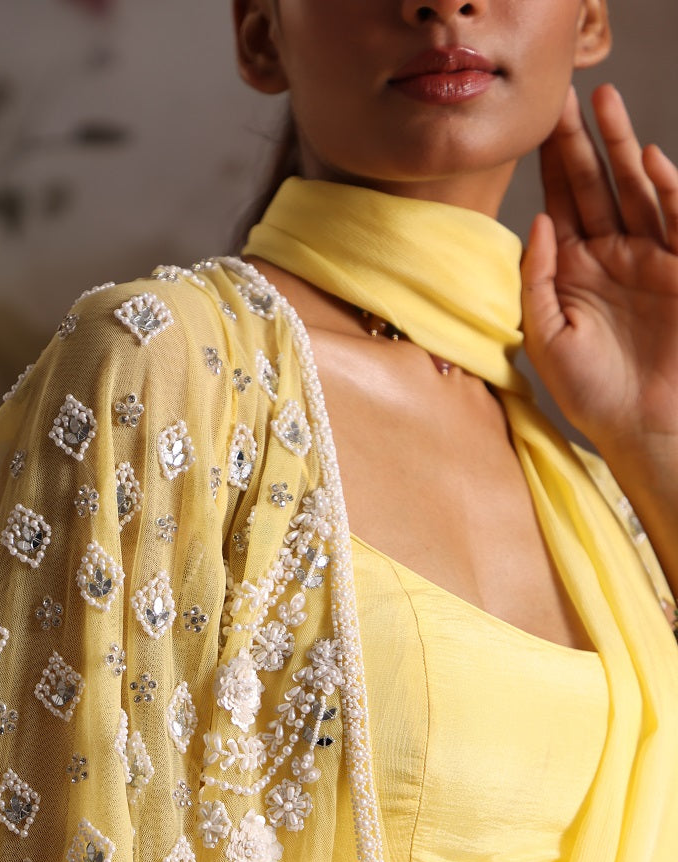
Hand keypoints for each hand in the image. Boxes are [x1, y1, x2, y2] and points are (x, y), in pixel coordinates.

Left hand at [521, 82, 677, 464]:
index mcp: (574, 271)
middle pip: (598, 184)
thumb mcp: (544, 337)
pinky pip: (676, 218)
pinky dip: (665, 187)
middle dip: (583, 140)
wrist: (643, 429)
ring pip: (636, 189)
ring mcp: (650, 258)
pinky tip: (645, 160)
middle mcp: (612, 256)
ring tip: (606, 103)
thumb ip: (536, 280)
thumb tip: (537, 221)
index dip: (552, 165)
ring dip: (622, 146)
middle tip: (568, 94)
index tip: (537, 123)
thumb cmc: (592, 394)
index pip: (562, 205)